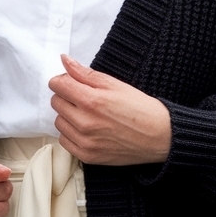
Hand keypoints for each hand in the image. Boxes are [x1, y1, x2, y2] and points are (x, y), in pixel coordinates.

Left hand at [48, 54, 171, 165]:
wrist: (160, 137)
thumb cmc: (140, 108)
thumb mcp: (115, 84)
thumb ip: (85, 73)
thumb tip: (64, 60)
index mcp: (92, 100)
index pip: (57, 85)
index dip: (62, 80)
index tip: (71, 82)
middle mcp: (85, 122)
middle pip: (56, 102)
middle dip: (66, 96)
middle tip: (85, 98)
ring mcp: (85, 141)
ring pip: (58, 122)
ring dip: (68, 115)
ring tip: (88, 114)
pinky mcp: (87, 156)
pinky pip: (64, 141)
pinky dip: (71, 133)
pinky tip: (87, 129)